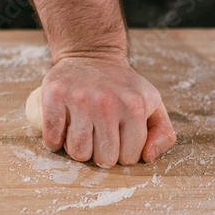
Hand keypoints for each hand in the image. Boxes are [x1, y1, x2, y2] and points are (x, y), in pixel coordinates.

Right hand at [41, 55, 176, 166]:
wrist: (92, 55)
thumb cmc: (124, 87)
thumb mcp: (153, 104)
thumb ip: (163, 133)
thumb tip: (147, 157)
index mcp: (134, 107)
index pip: (129, 158)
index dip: (124, 152)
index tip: (119, 136)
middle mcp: (107, 103)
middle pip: (103, 160)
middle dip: (102, 153)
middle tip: (100, 135)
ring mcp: (78, 99)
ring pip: (77, 153)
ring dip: (79, 148)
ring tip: (83, 131)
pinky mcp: (54, 96)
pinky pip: (51, 139)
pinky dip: (55, 141)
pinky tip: (64, 128)